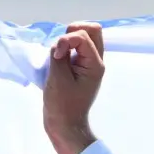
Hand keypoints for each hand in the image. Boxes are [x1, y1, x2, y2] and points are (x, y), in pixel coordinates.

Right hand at [43, 22, 105, 153]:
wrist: (65, 123)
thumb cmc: (62, 104)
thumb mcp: (58, 76)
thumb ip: (59, 54)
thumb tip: (60, 42)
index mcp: (95, 65)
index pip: (83, 36)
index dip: (65, 40)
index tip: (57, 56)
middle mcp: (96, 62)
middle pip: (93, 30)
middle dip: (73, 31)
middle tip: (60, 46)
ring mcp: (89, 64)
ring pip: (85, 36)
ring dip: (69, 38)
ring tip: (58, 53)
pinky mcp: (80, 67)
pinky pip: (77, 47)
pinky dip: (66, 45)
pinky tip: (58, 57)